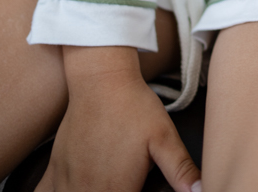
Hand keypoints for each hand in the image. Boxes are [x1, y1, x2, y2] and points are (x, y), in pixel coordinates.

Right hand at [37, 47, 200, 191]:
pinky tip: (70, 189)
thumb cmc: (133, 106)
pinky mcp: (54, 170)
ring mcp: (66, 182)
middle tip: (125, 184)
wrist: (100, 77)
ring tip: (103, 186)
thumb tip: (203, 191)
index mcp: (115, 190)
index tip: (137, 190)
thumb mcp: (164, 137)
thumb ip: (181, 170)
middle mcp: (86, 191)